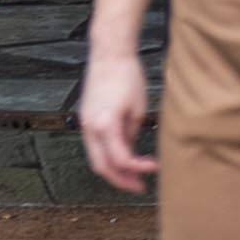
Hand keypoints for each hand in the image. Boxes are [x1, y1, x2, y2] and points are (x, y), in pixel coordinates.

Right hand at [77, 45, 156, 191]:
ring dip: (113, 170)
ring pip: (95, 158)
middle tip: (139, 186)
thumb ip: (132, 135)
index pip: (121, 160)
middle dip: (121, 181)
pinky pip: (94, 145)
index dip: (139, 169)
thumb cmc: (127, 75)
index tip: (154, 168)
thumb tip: (130, 152)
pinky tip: (121, 156)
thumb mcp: (138, 109)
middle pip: (102, 167)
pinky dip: (106, 155)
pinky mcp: (85, 117)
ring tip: (132, 176)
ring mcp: (85, 123)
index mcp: (106, 125)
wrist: (109, 53)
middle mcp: (91, 127)